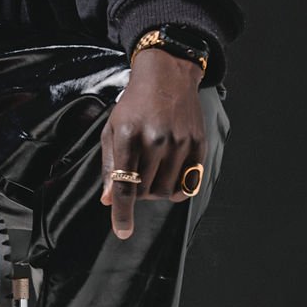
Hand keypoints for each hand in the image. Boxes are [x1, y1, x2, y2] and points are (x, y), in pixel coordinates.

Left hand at [99, 48, 204, 239]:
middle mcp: (155, 139)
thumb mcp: (112, 129)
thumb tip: (108, 201)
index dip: (123, 213)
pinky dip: (177, 189)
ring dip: (156, 190)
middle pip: (145, 191)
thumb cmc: (134, 104)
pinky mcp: (198, 143)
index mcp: (128, 136)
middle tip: (136, 173)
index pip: (125, 185)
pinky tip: (170, 177)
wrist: (167, 75)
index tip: (122, 231)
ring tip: (152, 170)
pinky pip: (189, 184)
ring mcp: (179, 142)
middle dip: (137, 192)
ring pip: (166, 191)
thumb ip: (109, 166)